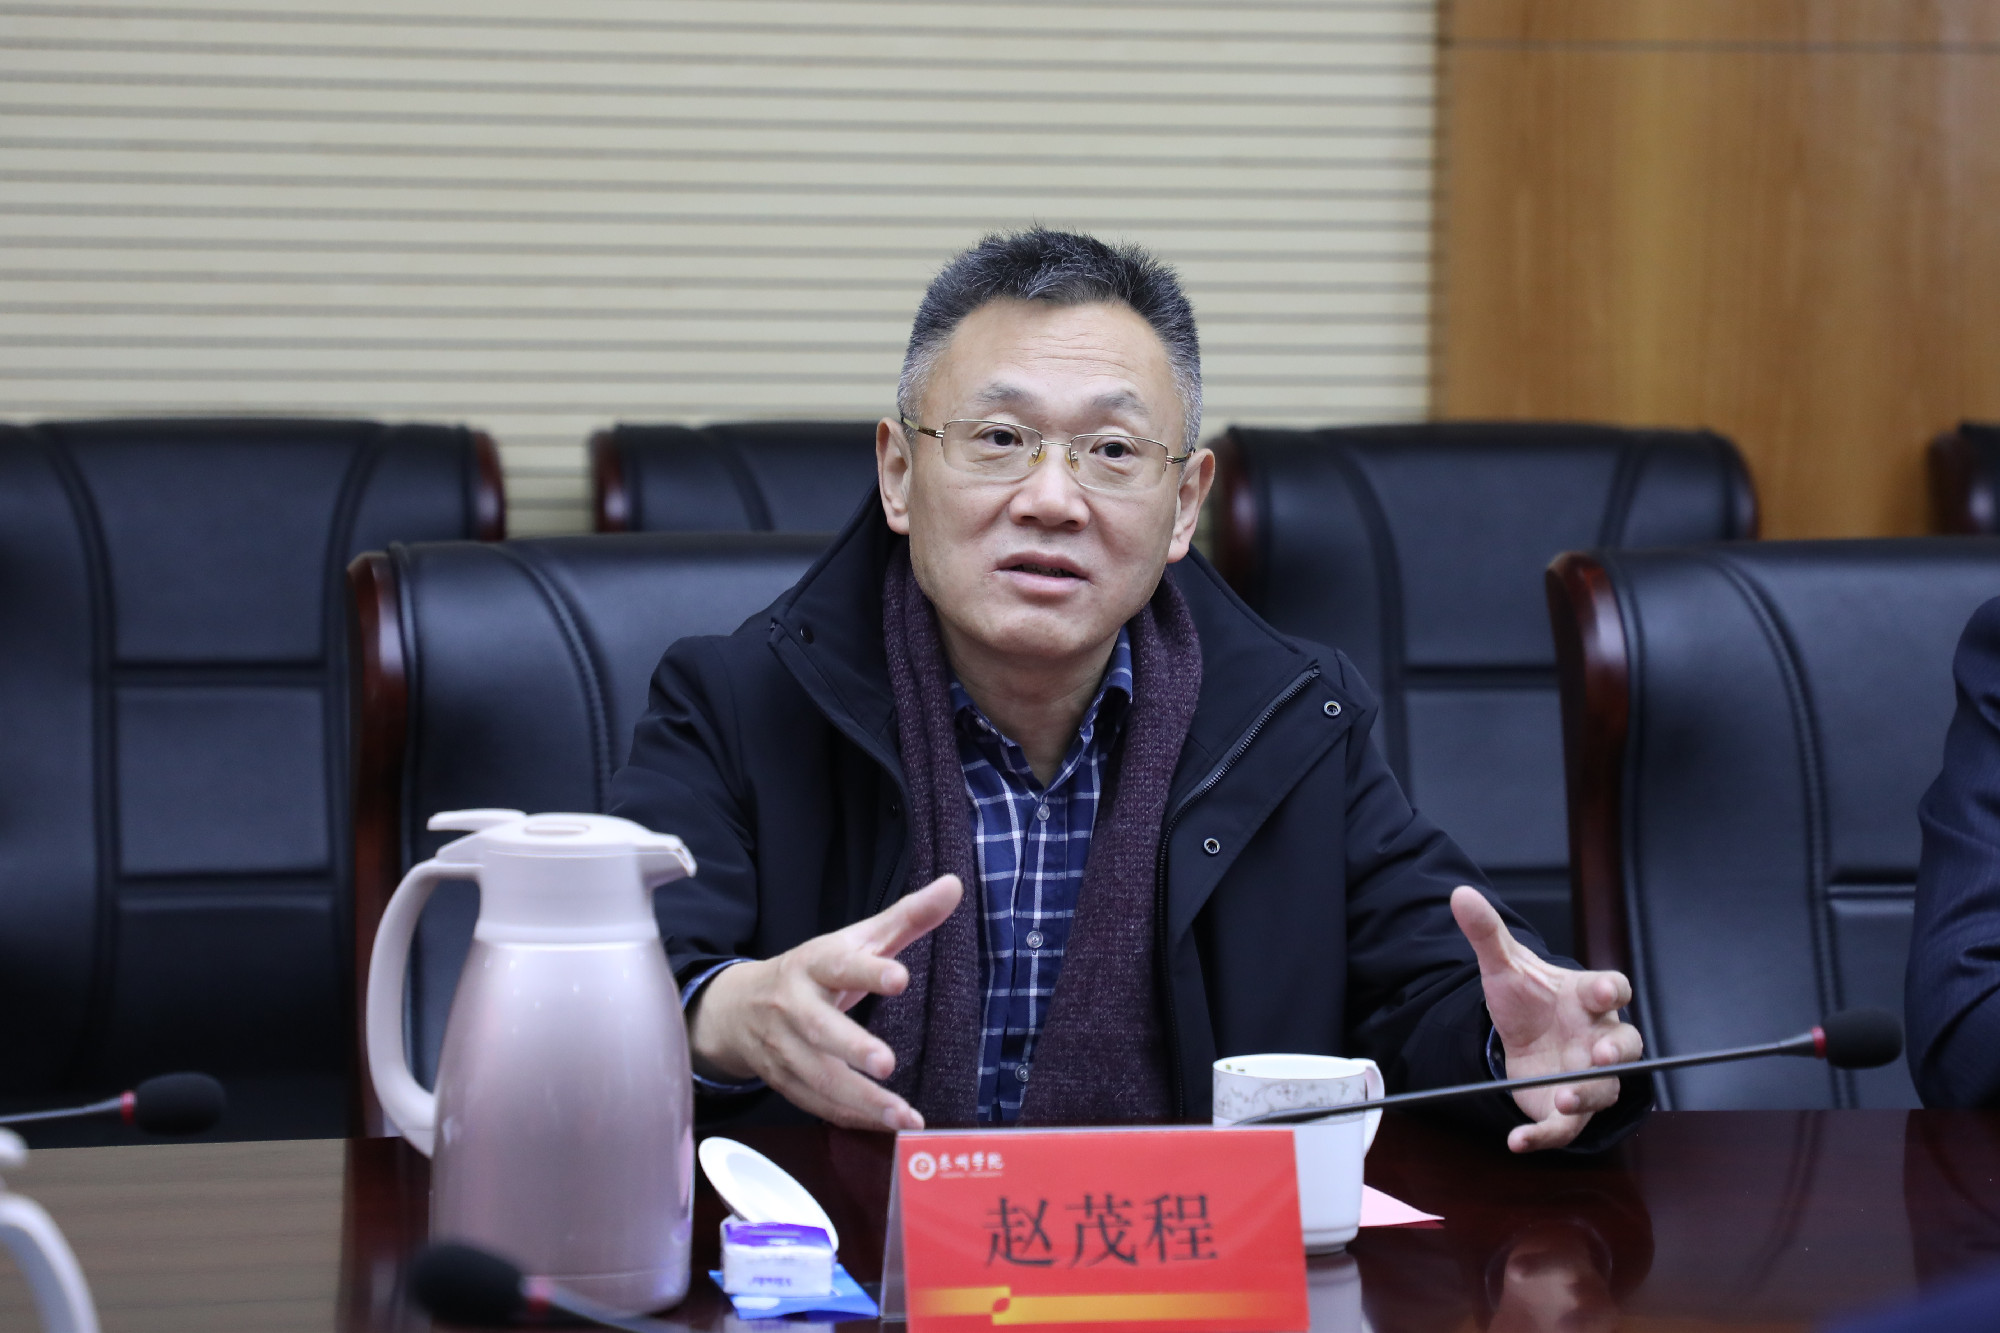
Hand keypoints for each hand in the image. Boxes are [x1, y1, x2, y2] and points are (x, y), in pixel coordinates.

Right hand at [688, 875, 962, 1131]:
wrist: (739, 1007)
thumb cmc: (815, 971)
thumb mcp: (856, 940)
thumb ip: (907, 917)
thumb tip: (955, 885)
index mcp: (815, 964)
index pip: (840, 965)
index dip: (868, 971)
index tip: (899, 978)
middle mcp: (794, 1006)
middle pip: (819, 1028)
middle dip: (852, 1047)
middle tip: (887, 1063)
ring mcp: (784, 1047)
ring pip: (818, 1076)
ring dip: (860, 1099)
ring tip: (903, 1115)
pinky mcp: (783, 1080)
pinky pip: (816, 1104)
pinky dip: (850, 1117)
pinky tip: (885, 1126)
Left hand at [1451, 886, 1642, 1152]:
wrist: (1518, 1036)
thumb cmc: (1527, 999)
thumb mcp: (1503, 966)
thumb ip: (1487, 933)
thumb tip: (1461, 894)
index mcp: (1587, 998)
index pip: (1613, 989)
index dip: (1611, 991)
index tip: (1603, 990)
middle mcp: (1598, 1038)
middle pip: (1625, 1045)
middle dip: (1616, 1052)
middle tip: (1599, 1055)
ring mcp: (1588, 1076)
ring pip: (1604, 1090)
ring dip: (1587, 1096)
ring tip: (1563, 1098)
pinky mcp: (1566, 1108)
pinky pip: (1565, 1127)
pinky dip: (1544, 1136)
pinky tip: (1517, 1140)